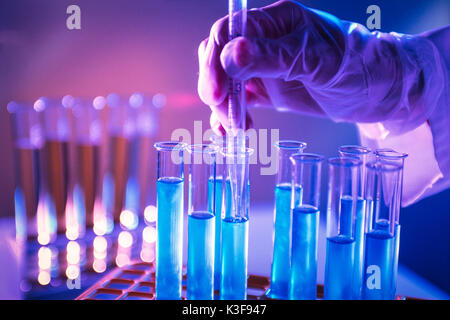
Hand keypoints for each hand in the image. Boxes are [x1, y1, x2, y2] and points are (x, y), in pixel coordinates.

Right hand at [198, 0, 441, 135]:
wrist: (376, 92)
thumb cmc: (356, 67)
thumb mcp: (318, 61)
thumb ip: (274, 57)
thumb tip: (231, 54)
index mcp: (275, 22)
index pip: (228, 33)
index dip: (214, 62)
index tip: (216, 93)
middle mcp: (264, 42)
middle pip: (219, 57)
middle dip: (216, 87)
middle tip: (225, 114)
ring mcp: (263, 67)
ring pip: (225, 81)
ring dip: (222, 106)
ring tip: (235, 127)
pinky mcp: (267, 90)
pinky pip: (238, 100)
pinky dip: (230, 115)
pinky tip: (235, 130)